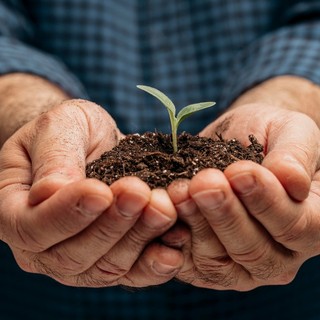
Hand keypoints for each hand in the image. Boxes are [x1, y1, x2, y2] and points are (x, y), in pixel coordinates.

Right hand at [0, 99, 182, 286]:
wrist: (94, 142)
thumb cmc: (70, 130)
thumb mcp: (58, 128)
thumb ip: (53, 158)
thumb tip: (47, 193)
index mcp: (16, 211)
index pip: (33, 227)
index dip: (68, 213)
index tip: (100, 190)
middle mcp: (44, 247)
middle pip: (73, 256)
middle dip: (112, 225)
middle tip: (140, 194)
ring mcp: (80, 259)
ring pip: (107, 267)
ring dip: (138, 239)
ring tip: (163, 208)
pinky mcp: (112, 259)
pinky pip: (132, 273)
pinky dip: (154, 265)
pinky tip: (173, 249)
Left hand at [164, 104, 319, 289]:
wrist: (236, 143)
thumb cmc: (268, 137)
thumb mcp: (290, 132)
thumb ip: (295, 155)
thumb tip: (292, 181)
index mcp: (311, 225)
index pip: (294, 225)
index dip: (265, 201)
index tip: (239, 171)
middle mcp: (278, 255)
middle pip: (253, 250)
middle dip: (224, 214)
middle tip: (203, 182)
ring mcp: (240, 266)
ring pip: (217, 261)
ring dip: (195, 224)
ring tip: (179, 190)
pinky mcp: (204, 264)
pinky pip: (187, 264)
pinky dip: (171, 241)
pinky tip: (163, 211)